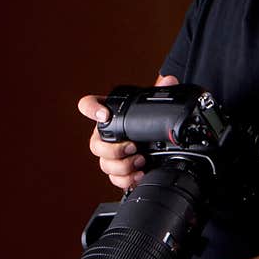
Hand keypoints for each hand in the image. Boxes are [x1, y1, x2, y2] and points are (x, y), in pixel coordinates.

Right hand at [77, 75, 178, 190]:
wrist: (156, 143)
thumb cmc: (146, 121)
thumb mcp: (153, 106)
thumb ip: (160, 91)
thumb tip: (169, 79)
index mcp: (108, 114)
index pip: (88, 105)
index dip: (91, 109)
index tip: (105, 115)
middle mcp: (104, 135)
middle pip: (95, 145)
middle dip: (113, 150)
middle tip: (132, 147)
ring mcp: (110, 155)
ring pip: (104, 164)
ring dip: (122, 166)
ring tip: (141, 162)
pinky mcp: (119, 171)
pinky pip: (114, 179)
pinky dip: (126, 179)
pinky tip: (139, 174)